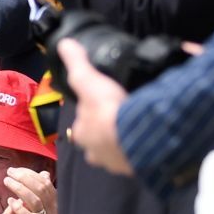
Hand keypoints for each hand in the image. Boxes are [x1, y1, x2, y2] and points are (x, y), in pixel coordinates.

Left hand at [3, 167, 58, 213]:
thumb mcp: (46, 212)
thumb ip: (43, 194)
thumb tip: (43, 174)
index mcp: (56, 206)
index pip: (45, 184)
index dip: (30, 174)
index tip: (16, 170)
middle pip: (41, 189)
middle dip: (24, 177)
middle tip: (10, 172)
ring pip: (35, 201)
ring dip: (19, 188)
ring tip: (7, 181)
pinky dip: (19, 208)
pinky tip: (10, 202)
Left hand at [58, 38, 134, 175]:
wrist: (137, 138)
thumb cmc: (108, 110)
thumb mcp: (90, 80)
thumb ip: (77, 63)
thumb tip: (64, 44)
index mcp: (81, 133)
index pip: (83, 124)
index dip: (91, 115)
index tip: (102, 106)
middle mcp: (95, 153)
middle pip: (99, 140)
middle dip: (108, 131)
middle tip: (122, 117)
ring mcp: (115, 163)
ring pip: (117, 152)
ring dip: (124, 142)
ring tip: (137, 128)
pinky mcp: (135, 169)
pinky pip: (136, 158)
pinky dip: (141, 149)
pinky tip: (149, 140)